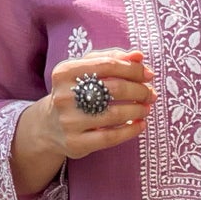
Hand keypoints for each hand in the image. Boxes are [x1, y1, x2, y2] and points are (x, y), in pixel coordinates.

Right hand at [31, 49, 156, 163]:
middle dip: (139, 90)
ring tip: (146, 108)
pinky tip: (140, 124)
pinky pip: (111, 137)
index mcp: (65, 72)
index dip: (133, 69)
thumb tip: (139, 56)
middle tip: (151, 94)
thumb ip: (110, 59)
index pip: (108, 65)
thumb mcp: (85, 71)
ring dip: (138, 110)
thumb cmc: (75, 92)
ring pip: (115, 114)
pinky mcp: (76, 143)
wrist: (49, 126)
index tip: (149, 75)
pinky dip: (131, 130)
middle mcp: (64, 95)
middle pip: (114, 88)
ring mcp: (69, 121)